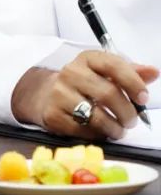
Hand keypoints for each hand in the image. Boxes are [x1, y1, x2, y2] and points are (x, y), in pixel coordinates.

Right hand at [12, 51, 158, 139]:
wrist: (45, 95)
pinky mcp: (53, 114)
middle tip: (132, 121)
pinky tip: (100, 132)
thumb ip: (131, 73)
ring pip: (96, 116)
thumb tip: (153, 72)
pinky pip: (83, 130)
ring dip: (115, 128)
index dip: (133, 83)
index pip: (113, 65)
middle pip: (108, 94)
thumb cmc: (84, 84)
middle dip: (127, 112)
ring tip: (119, 130)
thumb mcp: (105, 73)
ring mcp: (58, 93)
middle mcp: (70, 72)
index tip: (143, 98)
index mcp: (87, 59)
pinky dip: (97, 135)